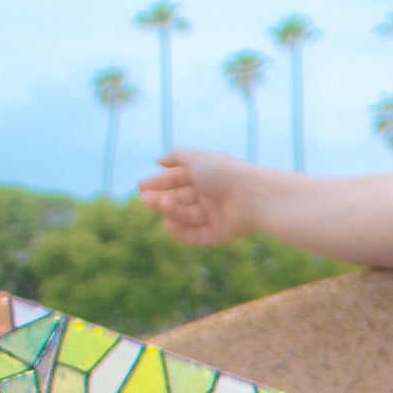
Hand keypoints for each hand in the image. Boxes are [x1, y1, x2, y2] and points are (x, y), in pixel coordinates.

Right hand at [139, 151, 257, 249]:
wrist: (251, 196)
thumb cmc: (223, 173)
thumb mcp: (195, 158)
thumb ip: (176, 156)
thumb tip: (158, 160)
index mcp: (207, 175)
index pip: (179, 179)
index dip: (160, 183)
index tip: (141, 187)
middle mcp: (212, 194)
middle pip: (181, 199)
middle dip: (161, 198)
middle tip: (144, 199)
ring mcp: (217, 215)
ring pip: (187, 216)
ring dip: (171, 211)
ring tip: (161, 205)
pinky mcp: (222, 233)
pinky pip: (198, 235)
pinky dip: (182, 232)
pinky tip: (168, 225)